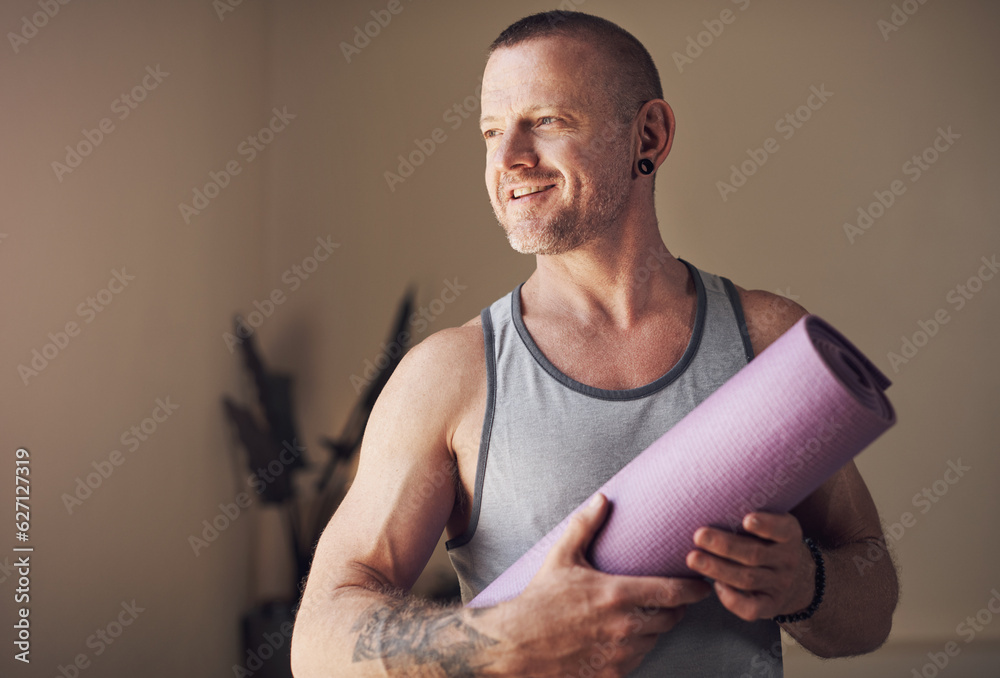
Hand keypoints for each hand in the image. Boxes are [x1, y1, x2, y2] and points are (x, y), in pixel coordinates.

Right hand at [497, 493, 712, 676]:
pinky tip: (628, 636)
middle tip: (672, 598)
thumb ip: (586, 526)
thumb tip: (603, 499)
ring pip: (656, 640)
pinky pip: (640, 659)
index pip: (672, 593)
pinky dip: (639, 647)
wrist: (517, 644)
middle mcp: (624, 627)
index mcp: (617, 595)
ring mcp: (619, 653)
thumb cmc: (540, 600)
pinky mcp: (611, 673)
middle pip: (671, 618)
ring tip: (648, 615)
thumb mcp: (562, 557)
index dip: (693, 590)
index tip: (701, 585)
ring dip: (656, 628)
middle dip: (675, 608)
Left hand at [685, 512, 814, 621]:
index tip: (747, 519)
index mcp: (789, 533)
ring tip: (693, 558)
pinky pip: (752, 609)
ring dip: (718, 569)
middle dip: (724, 545)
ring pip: (748, 579)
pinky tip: (715, 587)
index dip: (766, 525)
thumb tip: (706, 491)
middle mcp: (786, 559)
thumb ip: (748, 511)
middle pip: (755, 554)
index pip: (781, 528)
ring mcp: (779, 584)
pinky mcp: (770, 606)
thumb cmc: (768, 540)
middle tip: (698, 535)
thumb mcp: (772, 522)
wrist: (798, 578)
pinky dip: (732, 600)